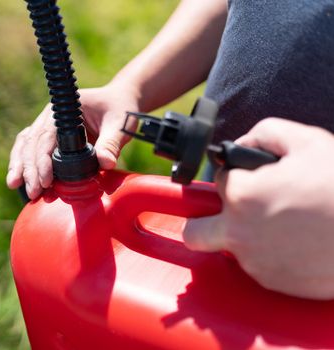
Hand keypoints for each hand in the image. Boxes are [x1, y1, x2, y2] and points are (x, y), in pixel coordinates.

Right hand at [7, 83, 138, 198]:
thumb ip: (111, 144)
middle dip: (29, 170)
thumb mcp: (119, 124)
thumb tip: (105, 164)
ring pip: (25, 145)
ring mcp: (48, 126)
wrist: (119, 101)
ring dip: (20, 167)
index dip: (42, 160)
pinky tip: (20, 181)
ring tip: (16, 186)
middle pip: (31, 143)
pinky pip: (31, 150)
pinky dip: (25, 165)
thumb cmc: (119, 109)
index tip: (45, 181)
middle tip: (33, 193)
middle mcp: (51, 117)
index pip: (46, 136)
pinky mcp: (50, 137)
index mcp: (64, 111)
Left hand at [183, 118, 333, 299]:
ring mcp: (254, 262)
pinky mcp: (273, 283)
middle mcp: (238, 233)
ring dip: (245, 236)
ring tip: (283, 225)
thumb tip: (241, 145)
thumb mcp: (308, 142)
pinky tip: (295, 243)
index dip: (237, 176)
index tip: (255, 178)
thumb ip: (265, 134)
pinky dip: (268, 256)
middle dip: (205, 219)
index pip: (219, 180)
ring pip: (229, 248)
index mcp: (242, 195)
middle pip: (194, 231)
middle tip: (232, 213)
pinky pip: (257, 267)